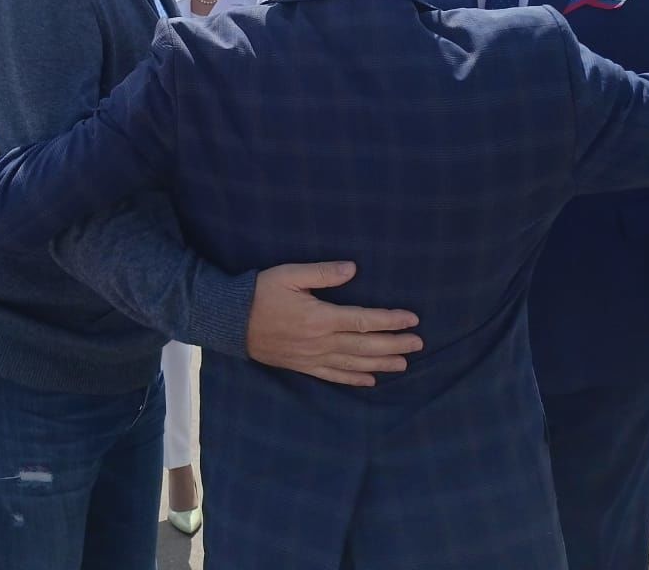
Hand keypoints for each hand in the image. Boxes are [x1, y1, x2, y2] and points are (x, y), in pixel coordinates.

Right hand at [246, 261, 421, 386]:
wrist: (229, 320)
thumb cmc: (259, 292)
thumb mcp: (289, 275)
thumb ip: (322, 273)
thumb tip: (353, 268)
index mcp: (320, 317)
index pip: (364, 321)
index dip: (391, 321)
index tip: (413, 320)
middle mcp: (320, 342)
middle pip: (365, 346)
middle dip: (395, 345)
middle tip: (418, 344)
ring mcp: (312, 357)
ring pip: (354, 364)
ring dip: (381, 364)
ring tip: (404, 364)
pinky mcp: (302, 365)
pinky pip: (333, 376)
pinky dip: (354, 379)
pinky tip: (370, 380)